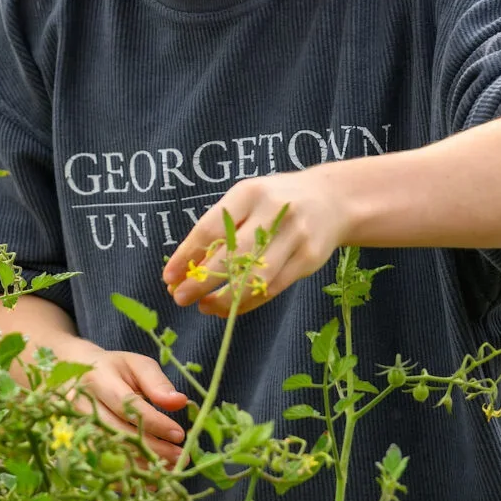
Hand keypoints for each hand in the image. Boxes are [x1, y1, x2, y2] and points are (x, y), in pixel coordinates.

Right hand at [60, 341, 189, 465]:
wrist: (70, 373)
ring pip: (108, 453)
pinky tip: (146, 480)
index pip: (129, 407)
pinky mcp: (71, 445)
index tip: (179, 435)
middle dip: (152, 449)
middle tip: (179, 458)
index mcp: (98, 380)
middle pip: (118, 433)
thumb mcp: (135, 365)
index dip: (155, 424)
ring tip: (167, 471)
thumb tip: (180, 402)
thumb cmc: (111, 369)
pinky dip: (123, 477)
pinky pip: (99, 466)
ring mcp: (71, 427)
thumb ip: (157, 383)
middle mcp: (80, 406)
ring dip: (140, 466)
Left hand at [161, 171, 346, 315]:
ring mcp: (295, 235)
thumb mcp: (247, 200)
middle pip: (232, 255)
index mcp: (250, 192)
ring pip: (255, 277)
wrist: (332, 200)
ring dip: (225, 298)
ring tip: (204, 307)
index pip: (211, 228)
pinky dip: (248, 302)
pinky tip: (229, 307)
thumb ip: (220, 229)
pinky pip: (273, 288)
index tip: (168, 277)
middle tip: (180, 297)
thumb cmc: (276, 202)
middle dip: (202, 281)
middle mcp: (274, 212)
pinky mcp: (309, 258)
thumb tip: (185, 267)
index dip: (187, 256)